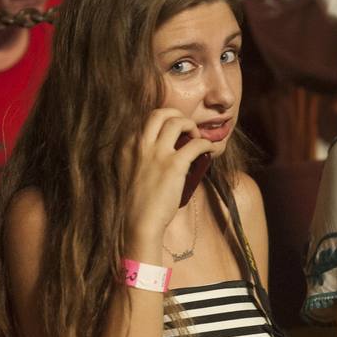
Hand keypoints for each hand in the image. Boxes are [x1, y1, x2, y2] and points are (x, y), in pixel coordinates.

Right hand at [127, 108, 213, 247]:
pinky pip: (196, 144)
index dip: (161, 122)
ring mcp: (156, 153)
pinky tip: (210, 149)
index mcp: (126, 146)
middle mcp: (139, 144)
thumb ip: (138, 161)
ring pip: (177, 121)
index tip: (172, 131)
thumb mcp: (128, 174)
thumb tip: (157, 158)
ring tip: (197, 136)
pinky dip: (207, 144)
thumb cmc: (135, 205)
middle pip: (159, 113)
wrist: (138, 222)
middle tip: (186, 127)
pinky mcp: (174, 165)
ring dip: (191, 125)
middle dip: (176, 114)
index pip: (144, 122)